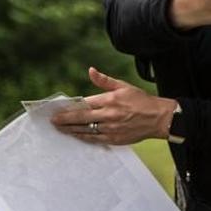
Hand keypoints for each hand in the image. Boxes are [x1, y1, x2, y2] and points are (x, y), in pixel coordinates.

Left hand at [50, 67, 175, 145]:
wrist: (158, 118)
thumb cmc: (141, 100)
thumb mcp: (123, 86)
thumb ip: (104, 80)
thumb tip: (90, 70)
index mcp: (110, 99)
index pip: (85, 104)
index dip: (70, 107)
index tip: (59, 109)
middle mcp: (109, 115)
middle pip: (81, 118)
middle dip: (65, 120)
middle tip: (53, 121)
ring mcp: (111, 129)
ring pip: (85, 130)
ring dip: (71, 130)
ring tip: (60, 129)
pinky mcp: (114, 139)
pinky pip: (94, 139)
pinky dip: (83, 137)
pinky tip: (76, 136)